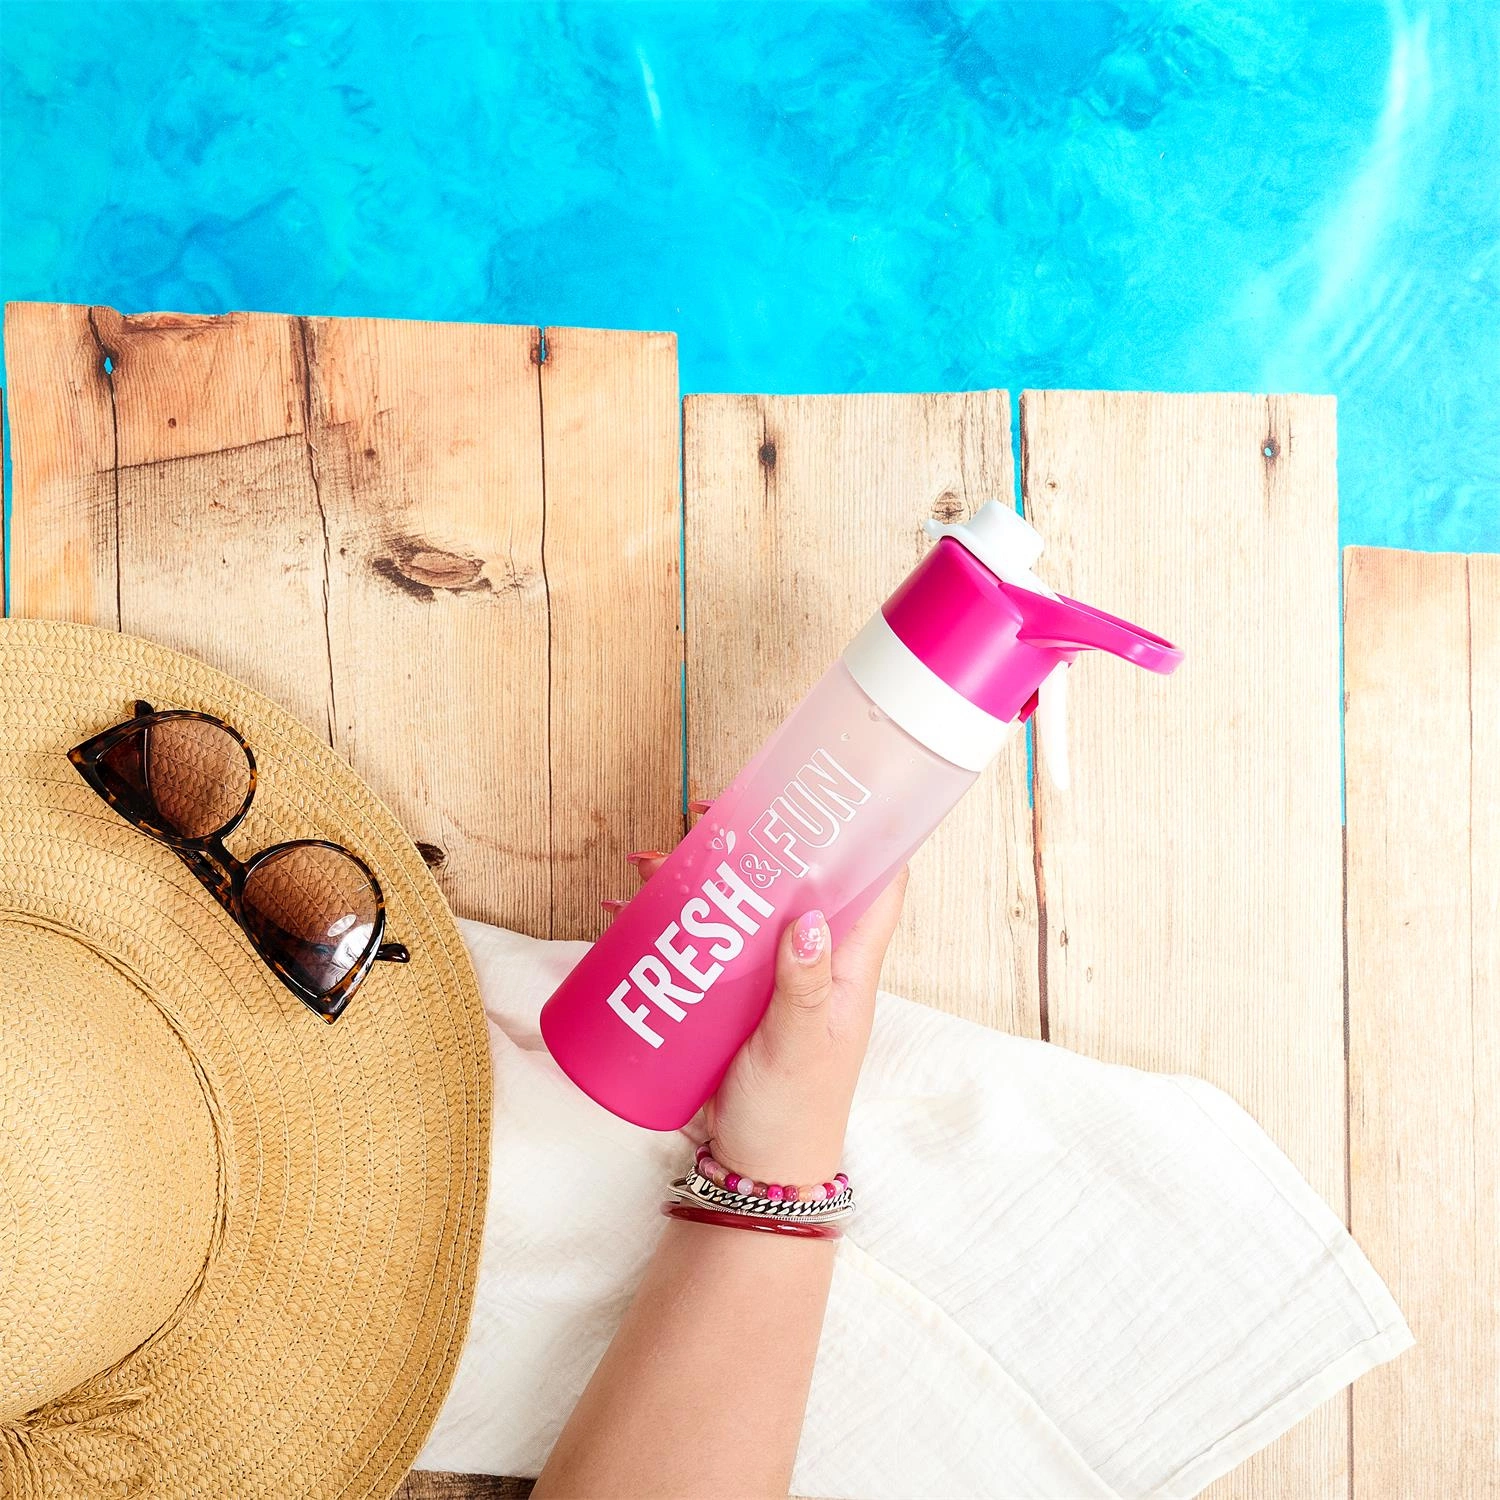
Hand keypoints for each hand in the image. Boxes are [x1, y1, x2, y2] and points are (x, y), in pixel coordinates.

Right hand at [609, 821, 907, 1186]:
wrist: (755, 1178)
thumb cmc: (793, 1116)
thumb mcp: (798, 1048)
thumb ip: (802, 988)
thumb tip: (808, 915)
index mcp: (848, 963)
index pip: (876, 880)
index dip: (860, 829)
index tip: (823, 792)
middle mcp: (812, 959)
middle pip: (793, 878)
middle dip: (753, 840)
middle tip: (704, 816)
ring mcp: (768, 976)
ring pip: (739, 904)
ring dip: (698, 875)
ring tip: (650, 861)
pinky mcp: (728, 997)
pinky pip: (700, 943)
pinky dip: (664, 920)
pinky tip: (624, 911)